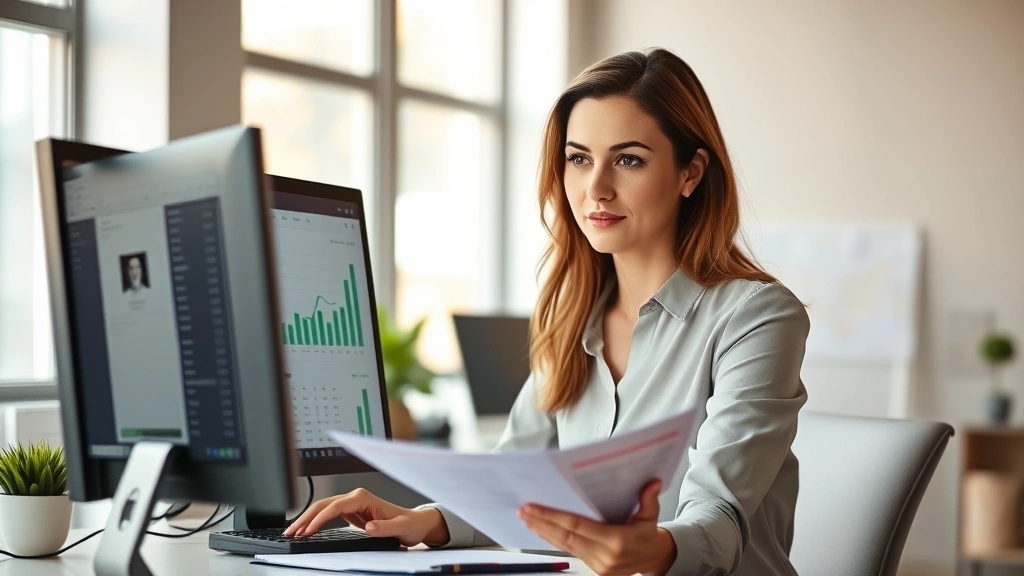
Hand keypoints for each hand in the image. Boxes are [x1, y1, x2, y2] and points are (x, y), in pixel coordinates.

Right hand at [283, 488, 450, 546]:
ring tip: (293, 531)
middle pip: (324, 504)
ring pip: (323, 508)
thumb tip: (368, 527)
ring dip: (307, 519)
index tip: (309, 531)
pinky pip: (328, 515)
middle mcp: (356, 497)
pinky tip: (307, 530)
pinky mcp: (351, 512)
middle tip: (291, 531)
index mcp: (364, 497)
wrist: (415, 523)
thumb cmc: (409, 524)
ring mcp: (352, 504)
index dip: (319, 518)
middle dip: (305, 518)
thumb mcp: (401, 528)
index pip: (335, 506)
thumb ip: (384, 528)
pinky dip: (315, 522)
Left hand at [518, 481, 675, 575]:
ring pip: (565, 546)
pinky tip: (543, 531)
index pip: (578, 526)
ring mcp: (598, 564)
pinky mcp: (594, 568)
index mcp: (617, 540)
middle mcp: (605, 555)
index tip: (535, 508)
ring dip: (544, 532)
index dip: (553, 516)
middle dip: (542, 523)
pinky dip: (554, 540)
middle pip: (566, 537)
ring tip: (527, 519)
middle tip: (524, 510)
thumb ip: (649, 499)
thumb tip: (652, 482)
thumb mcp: (651, 516)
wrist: (654, 559)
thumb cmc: (648, 536)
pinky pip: (570, 552)